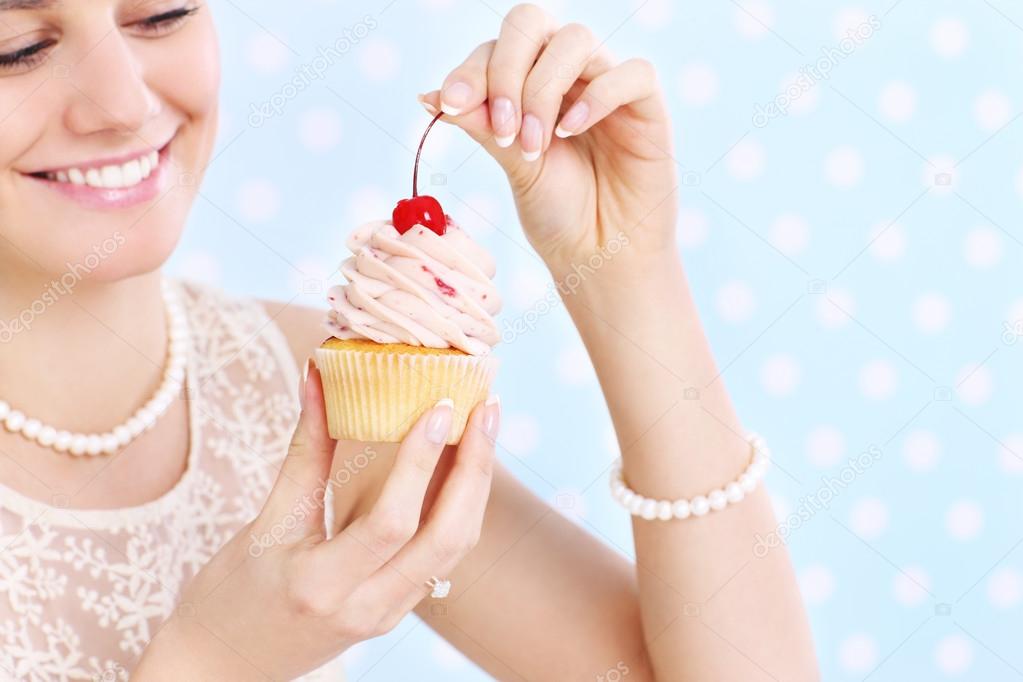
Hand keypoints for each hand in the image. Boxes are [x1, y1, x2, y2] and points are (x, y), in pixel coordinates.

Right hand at [135, 365, 499, 680]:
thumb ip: (303, 452)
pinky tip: (463, 468)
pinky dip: (458, 510)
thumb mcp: (265, 523)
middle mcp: (367, 607)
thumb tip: (319, 376)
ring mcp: (387, 616)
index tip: (441, 406)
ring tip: (484, 428)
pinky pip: (441, 558)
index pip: (392, 522)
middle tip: (486, 408)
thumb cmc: (230, 594)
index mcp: (323, 585)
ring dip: (475, 487)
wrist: (223, 667)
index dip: (420, 462)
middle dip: (475, 470)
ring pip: (455, 550)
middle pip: (446, 538)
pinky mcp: (395, 612)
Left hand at [418, 3, 677, 276]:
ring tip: (534, 146)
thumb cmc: (558, 211)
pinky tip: (571, 132)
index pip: (497, 45)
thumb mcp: (512, 166)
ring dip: (543, 90)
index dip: (471, 70)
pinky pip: (633, 72)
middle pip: (532, 23)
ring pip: (576, 40)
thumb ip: (483, 126)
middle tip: (503, 129)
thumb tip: (429, 95)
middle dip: (506, 70)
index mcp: (529, 81)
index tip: (450, 106)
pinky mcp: (646, 106)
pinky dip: (598, 95)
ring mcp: (607, 84)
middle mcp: (568, 73)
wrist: (598, 255)